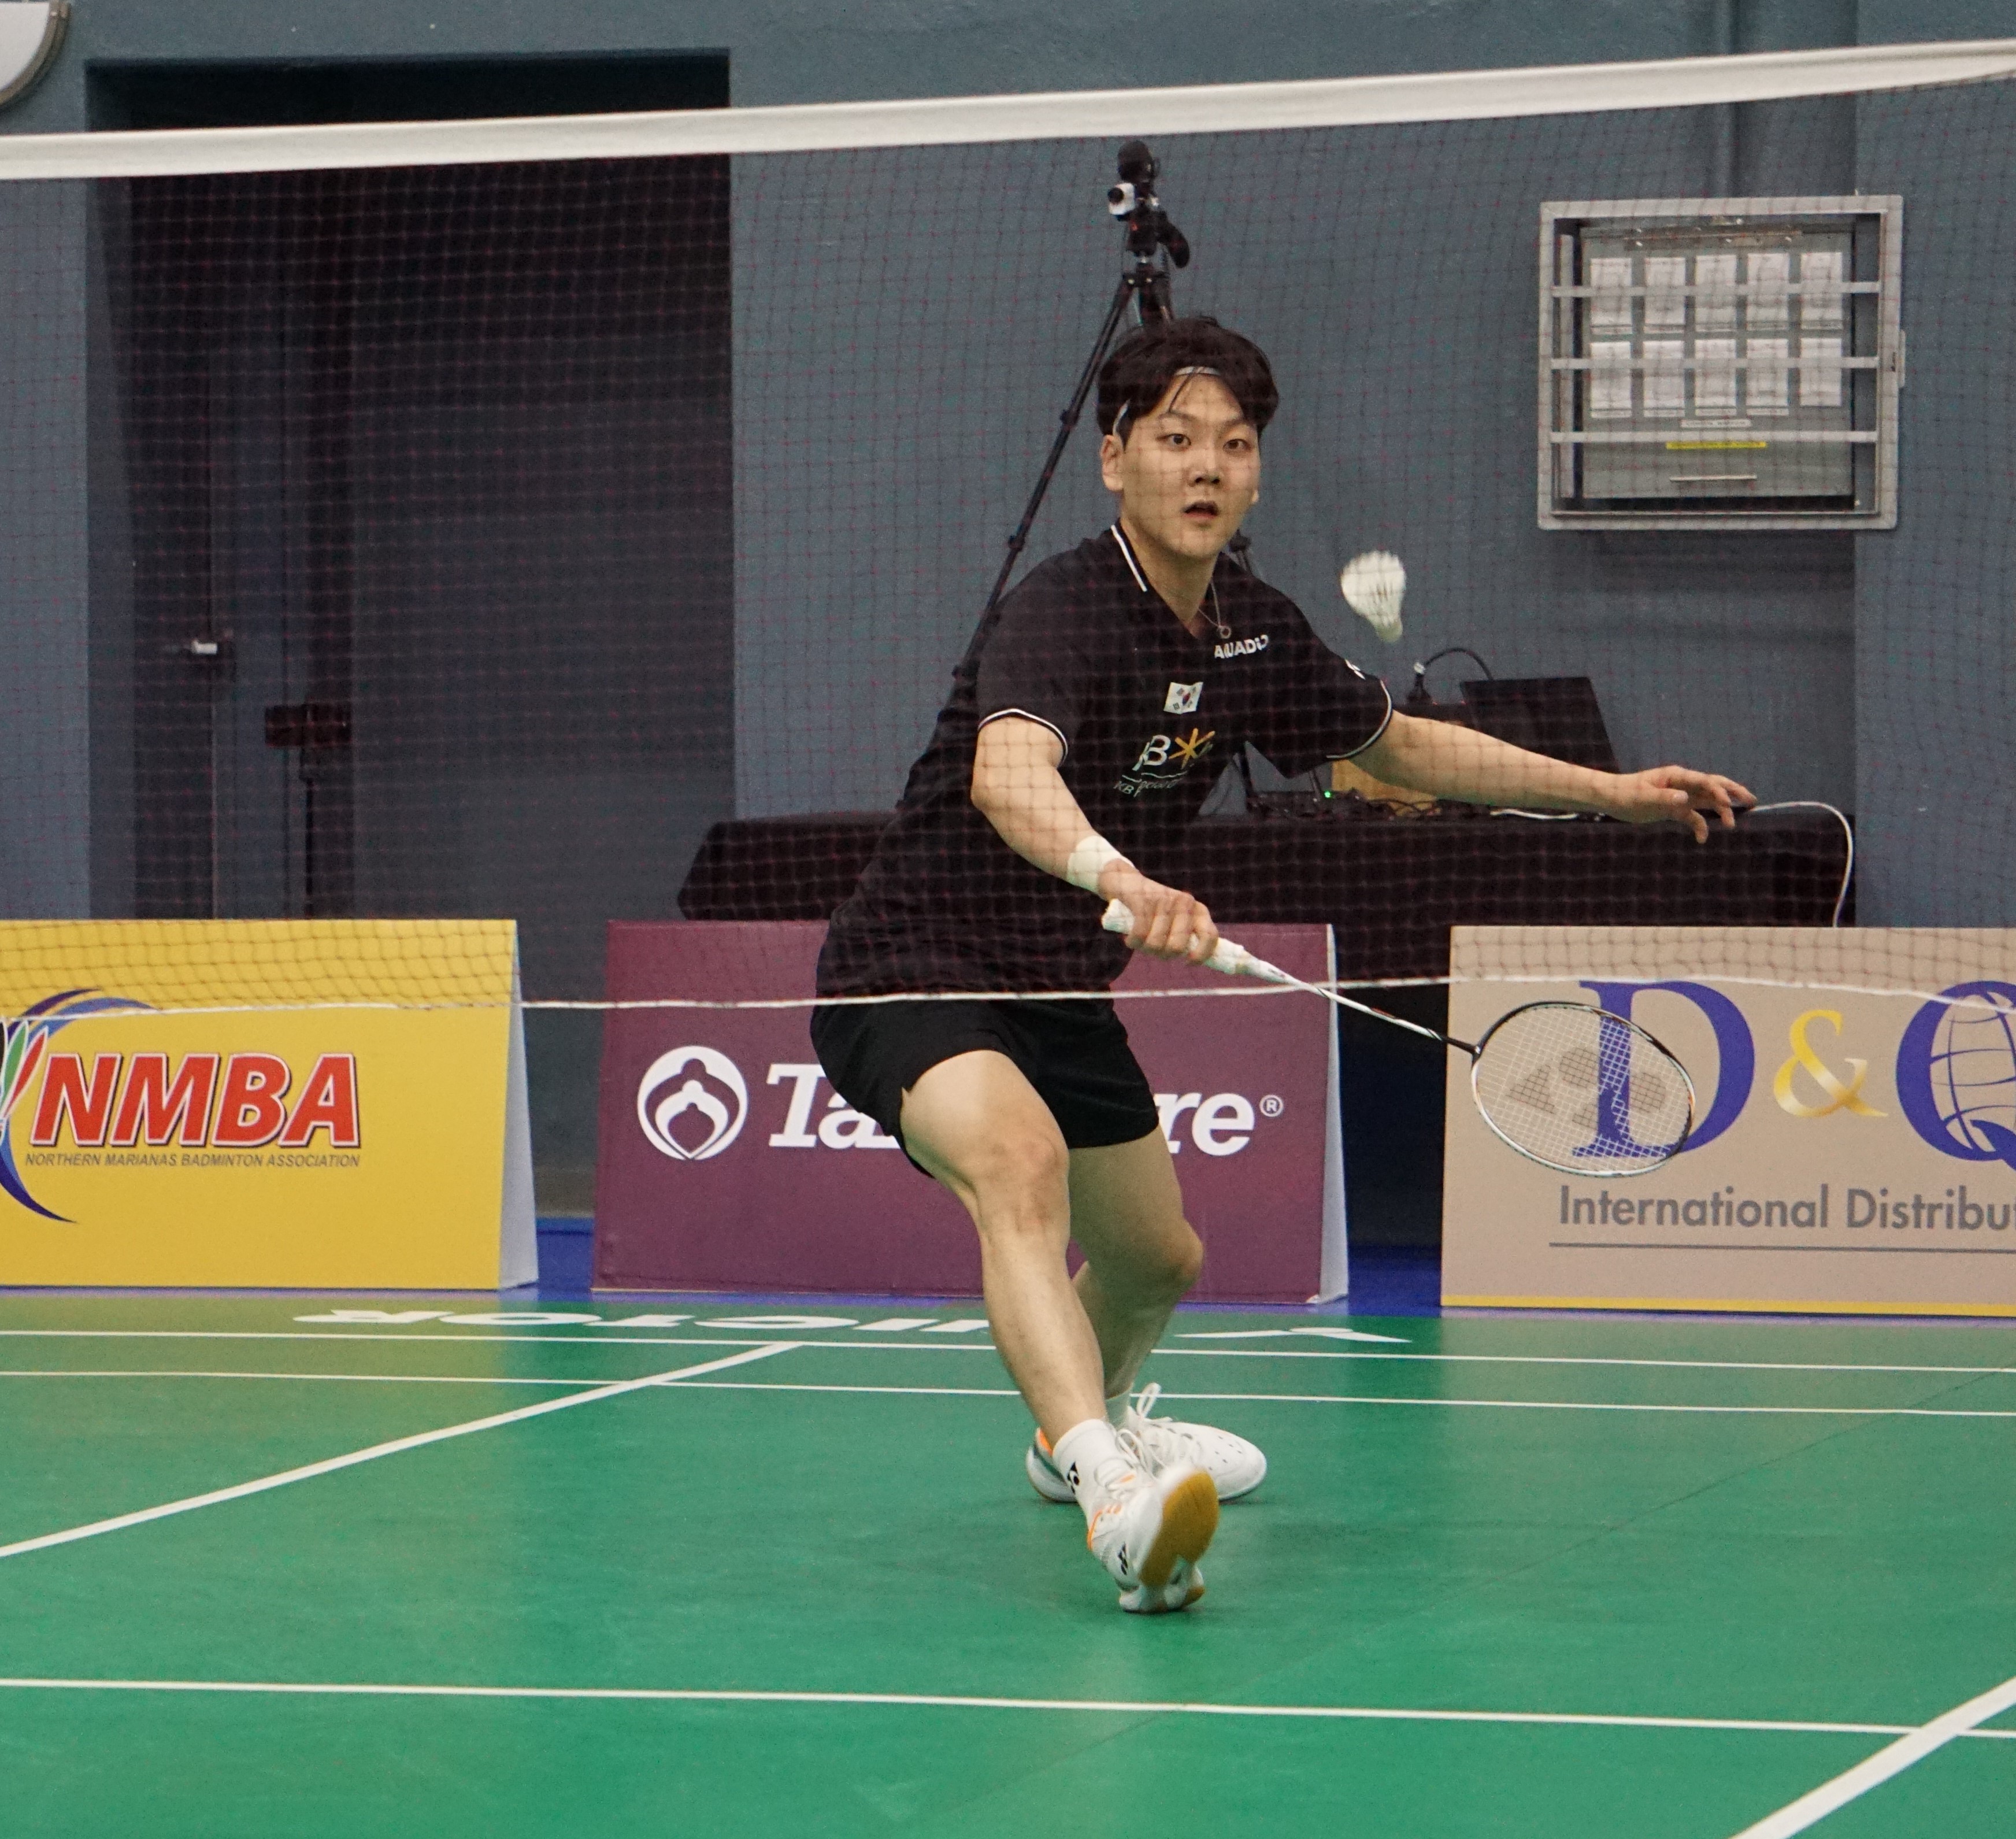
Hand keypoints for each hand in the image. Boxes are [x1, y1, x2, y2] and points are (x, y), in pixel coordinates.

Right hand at [1101, 864, 1219, 964]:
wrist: (1126, 882)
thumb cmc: (1154, 910)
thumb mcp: (1176, 918)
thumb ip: (1187, 936)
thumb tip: (1192, 960)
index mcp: (1197, 909)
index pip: (1209, 935)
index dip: (1201, 955)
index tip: (1187, 962)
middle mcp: (1184, 903)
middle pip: (1177, 947)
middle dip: (1162, 955)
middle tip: (1154, 949)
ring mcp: (1164, 900)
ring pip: (1156, 944)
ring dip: (1144, 949)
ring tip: (1140, 942)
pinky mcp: (1143, 901)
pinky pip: (1139, 935)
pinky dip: (1132, 942)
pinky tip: (1129, 940)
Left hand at [1604, 766, 1755, 841]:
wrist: (1611, 798)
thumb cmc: (1625, 794)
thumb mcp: (1644, 798)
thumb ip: (1664, 798)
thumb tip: (1685, 799)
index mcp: (1677, 776)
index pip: (1704, 781)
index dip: (1719, 791)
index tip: (1729, 804)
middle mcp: (1682, 784)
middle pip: (1713, 786)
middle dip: (1733, 792)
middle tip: (1752, 800)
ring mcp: (1680, 796)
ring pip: (1707, 801)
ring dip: (1721, 810)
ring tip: (1733, 823)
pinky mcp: (1674, 809)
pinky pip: (1693, 817)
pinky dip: (1699, 827)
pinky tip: (1702, 839)